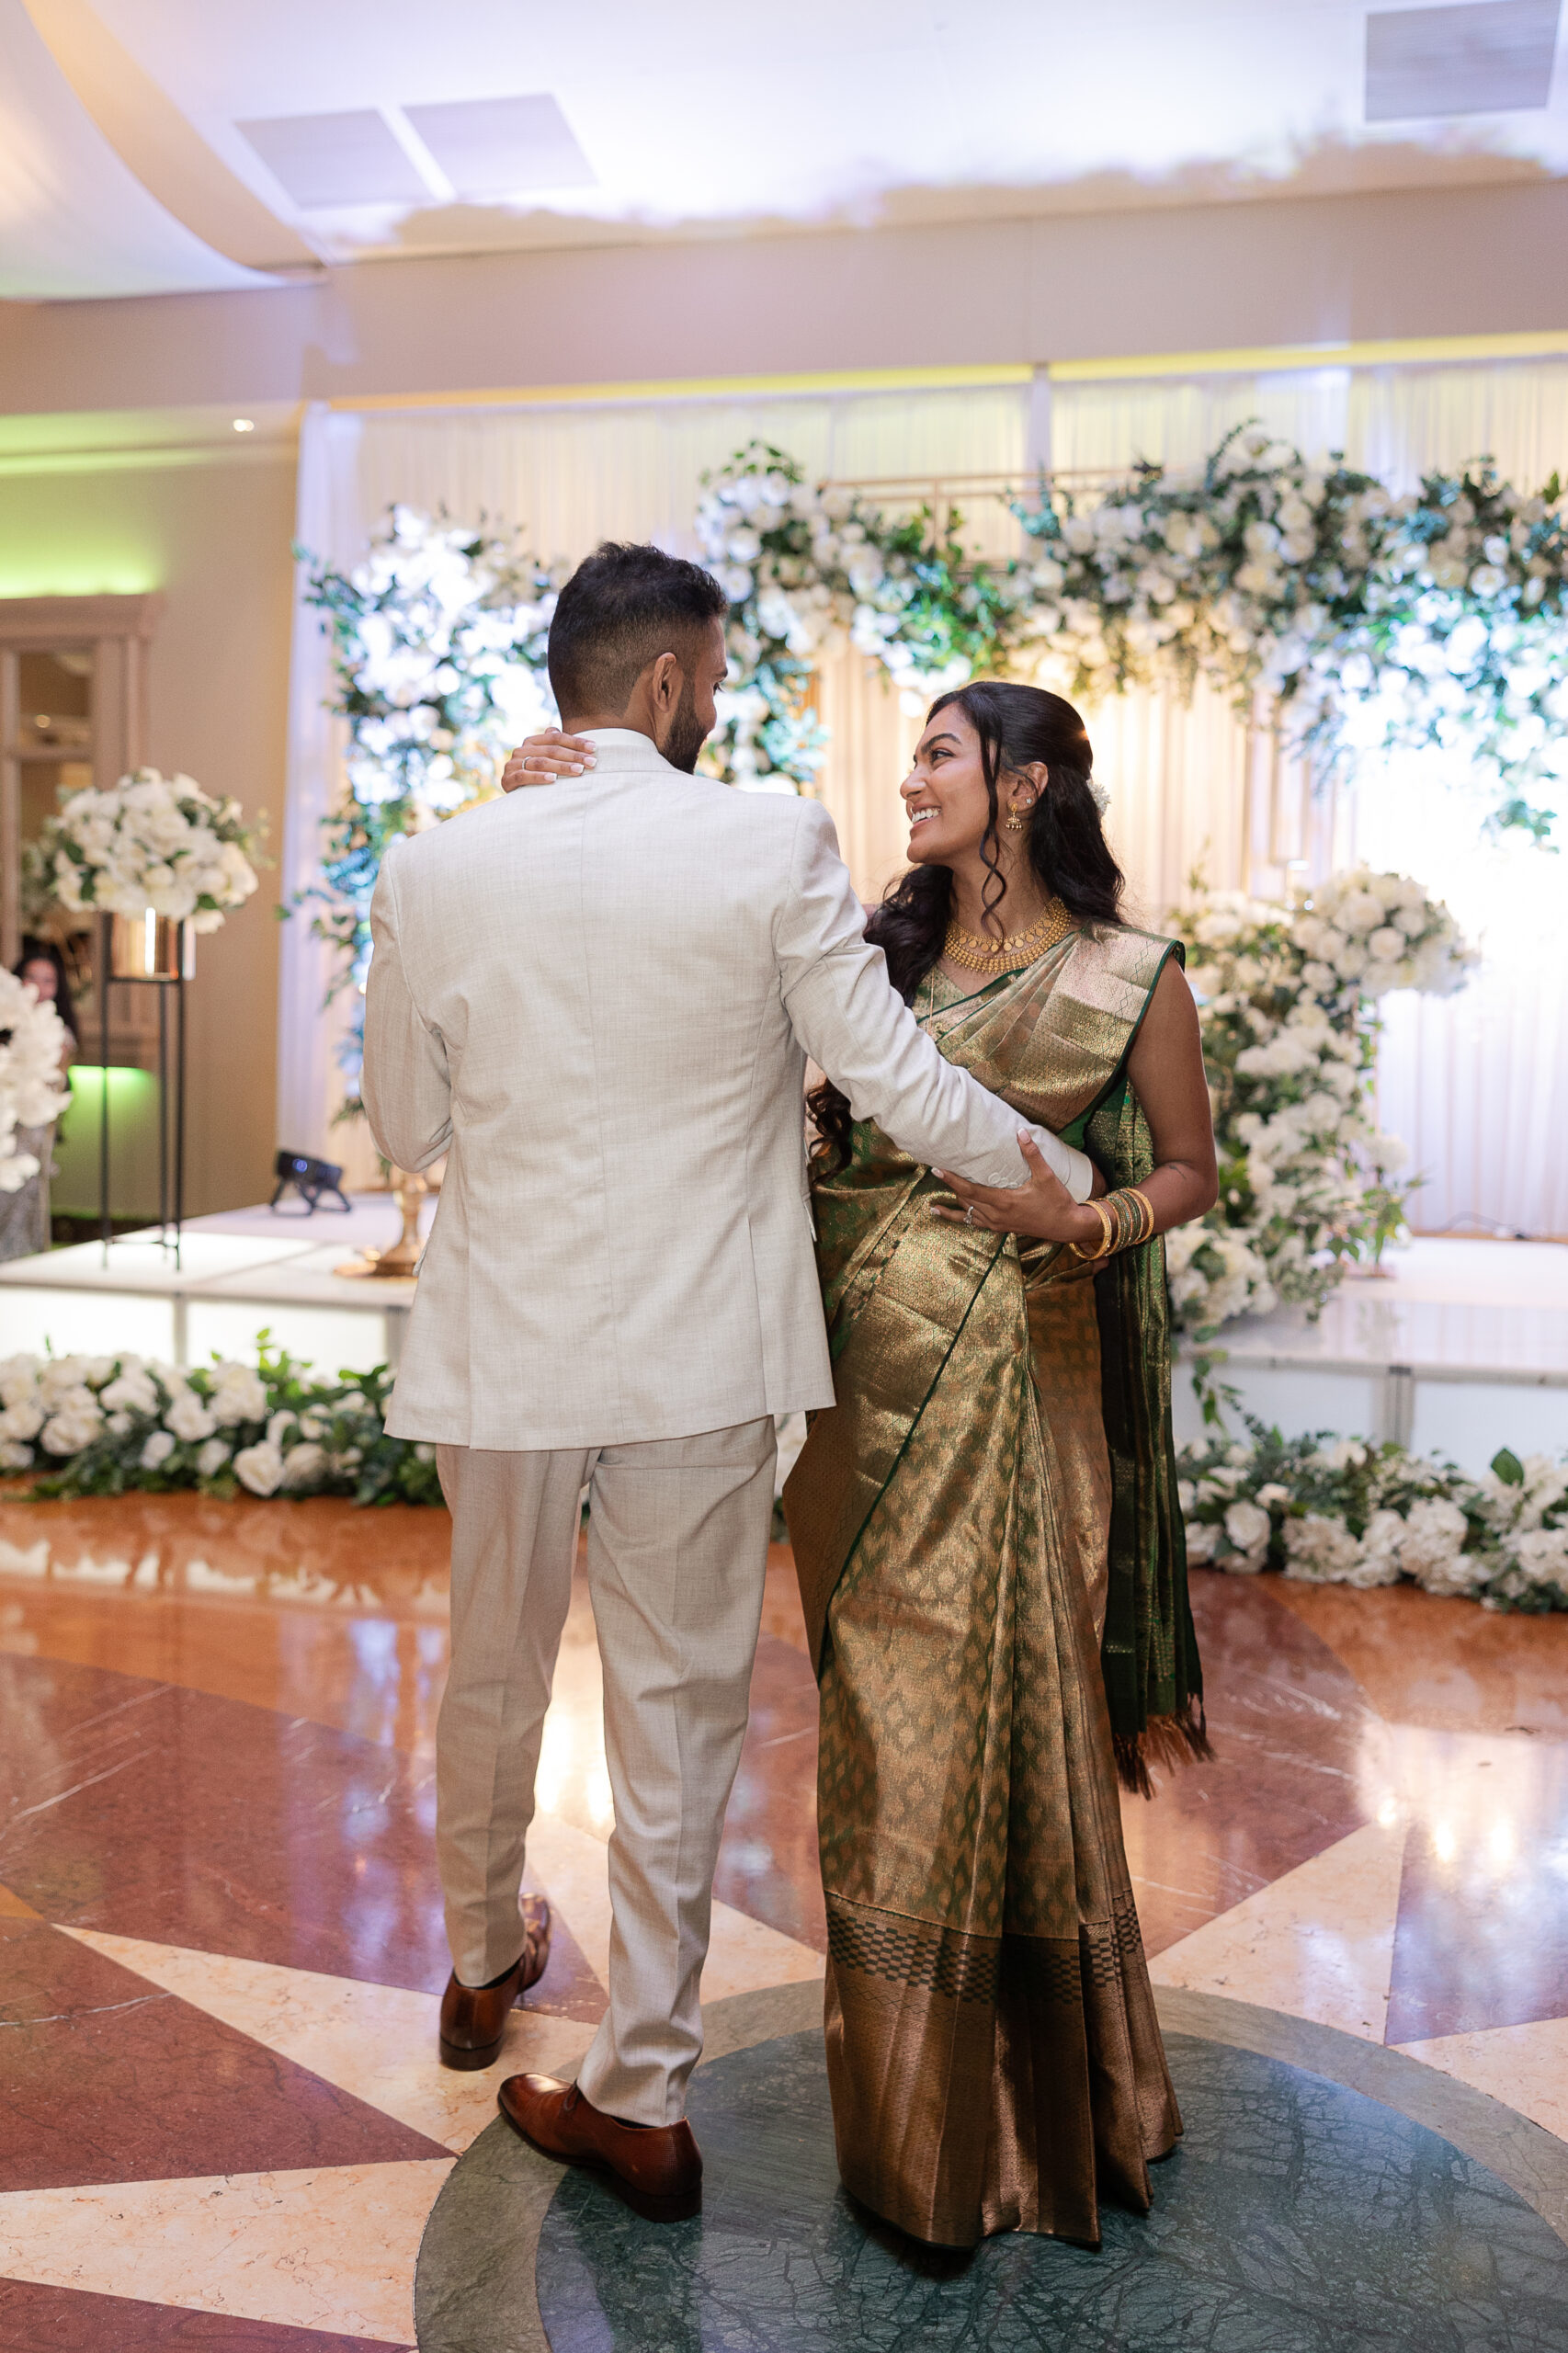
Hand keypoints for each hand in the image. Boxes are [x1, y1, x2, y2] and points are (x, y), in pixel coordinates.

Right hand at [501, 729, 596, 791]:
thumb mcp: (545, 760)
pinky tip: (553, 779)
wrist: (514, 799)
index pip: (556, 737)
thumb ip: (552, 745)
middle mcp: (521, 750)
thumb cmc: (535, 777)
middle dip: (574, 756)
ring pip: (540, 762)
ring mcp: (513, 764)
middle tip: (591, 763)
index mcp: (531, 742)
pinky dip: (540, 777)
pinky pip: (524, 776)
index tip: (594, 748)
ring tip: (579, 771)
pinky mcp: (507, 779)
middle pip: (551, 750)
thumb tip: (556, 729)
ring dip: (561, 766)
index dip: (576, 742)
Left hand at [935, 1132, 1104, 1245]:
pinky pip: (974, 1223)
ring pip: (967, 1213)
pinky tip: (948, 1214)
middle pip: (964, 1200)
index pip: (969, 1190)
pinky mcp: (1000, 1228)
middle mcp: (996, 1215)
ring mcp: (996, 1223)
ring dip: (953, 1203)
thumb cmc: (1056, 1201)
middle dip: (949, 1187)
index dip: (951, 1180)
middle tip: (934, 1172)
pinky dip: (960, 1217)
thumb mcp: (1046, 1176)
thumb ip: (1032, 1154)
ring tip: (934, 1200)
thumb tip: (1021, 1131)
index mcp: (1003, 1202)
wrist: (1065, 1225)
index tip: (937, 1170)